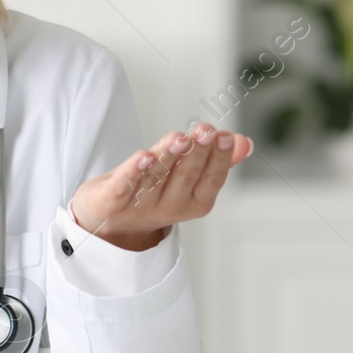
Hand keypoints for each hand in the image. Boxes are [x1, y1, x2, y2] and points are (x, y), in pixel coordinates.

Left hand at [67, 123, 253, 250]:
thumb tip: (245, 142)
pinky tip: (143, 156)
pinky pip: (124, 186)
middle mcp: (169, 207)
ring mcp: (140, 207)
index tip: (225, 136)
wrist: (107, 221)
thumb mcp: (186, 178)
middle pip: (184, 176)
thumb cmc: (153, 192)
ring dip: (168, 157)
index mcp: (192, 203)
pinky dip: (133, 172)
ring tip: (180, 138)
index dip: (219, 159)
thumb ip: (215, 161)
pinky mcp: (112, 203)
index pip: (211, 180)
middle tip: (205, 131)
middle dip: (196, 153)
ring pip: (156, 178)